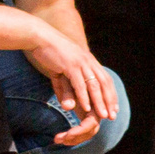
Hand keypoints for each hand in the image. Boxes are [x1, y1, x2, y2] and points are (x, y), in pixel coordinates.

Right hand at [24, 24, 117, 144]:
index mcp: (89, 61)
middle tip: (112, 116)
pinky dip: (84, 97)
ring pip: (94, 85)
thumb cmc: (49, 54)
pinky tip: (86, 108)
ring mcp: (81, 63)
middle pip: (104, 83)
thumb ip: (65, 90)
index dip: (110, 94)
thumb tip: (68, 106)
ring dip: (99, 102)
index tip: (114, 108)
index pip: (105, 79)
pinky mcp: (70, 65)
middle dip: (109, 100)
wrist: (40, 37)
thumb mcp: (60, 74)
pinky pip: (79, 84)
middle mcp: (89, 61)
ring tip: (103, 115)